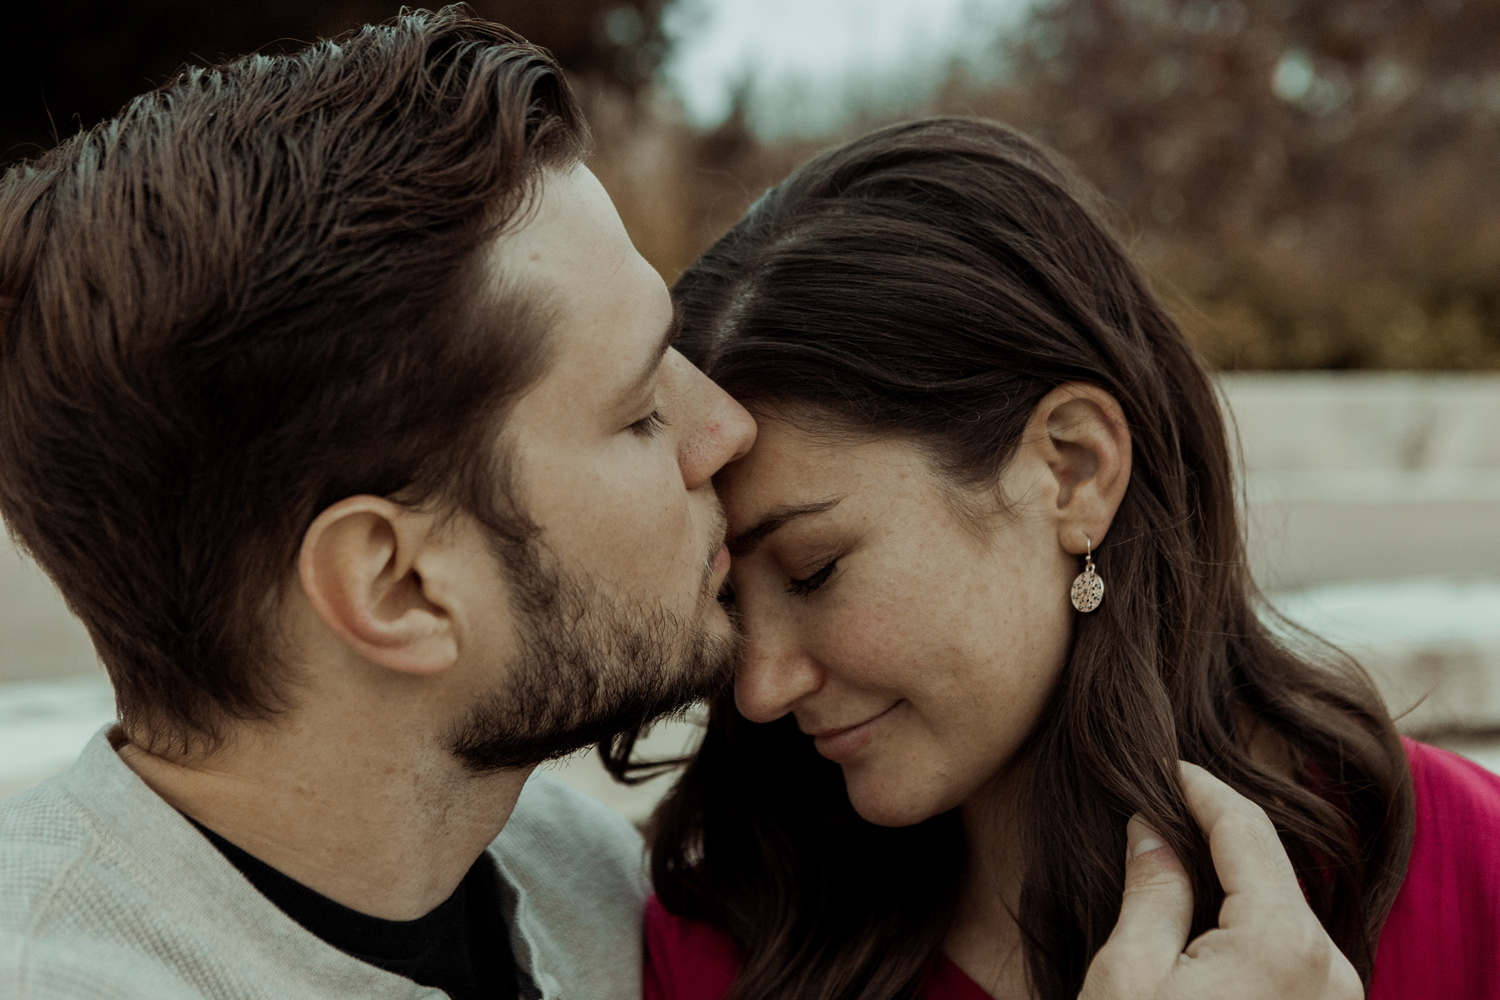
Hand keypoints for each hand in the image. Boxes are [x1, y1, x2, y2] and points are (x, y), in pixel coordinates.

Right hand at [1078, 762, 1362, 999]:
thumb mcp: (1128, 976)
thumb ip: (1151, 893)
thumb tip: (1151, 829)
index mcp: (1281, 944)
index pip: (1245, 829)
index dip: (1202, 788)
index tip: (1165, 766)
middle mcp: (1329, 968)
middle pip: (1269, 867)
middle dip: (1215, 833)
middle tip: (1159, 809)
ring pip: (1281, 909)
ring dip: (1231, 882)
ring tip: (1174, 862)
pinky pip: (1291, 952)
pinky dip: (1249, 926)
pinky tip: (1202, 927)